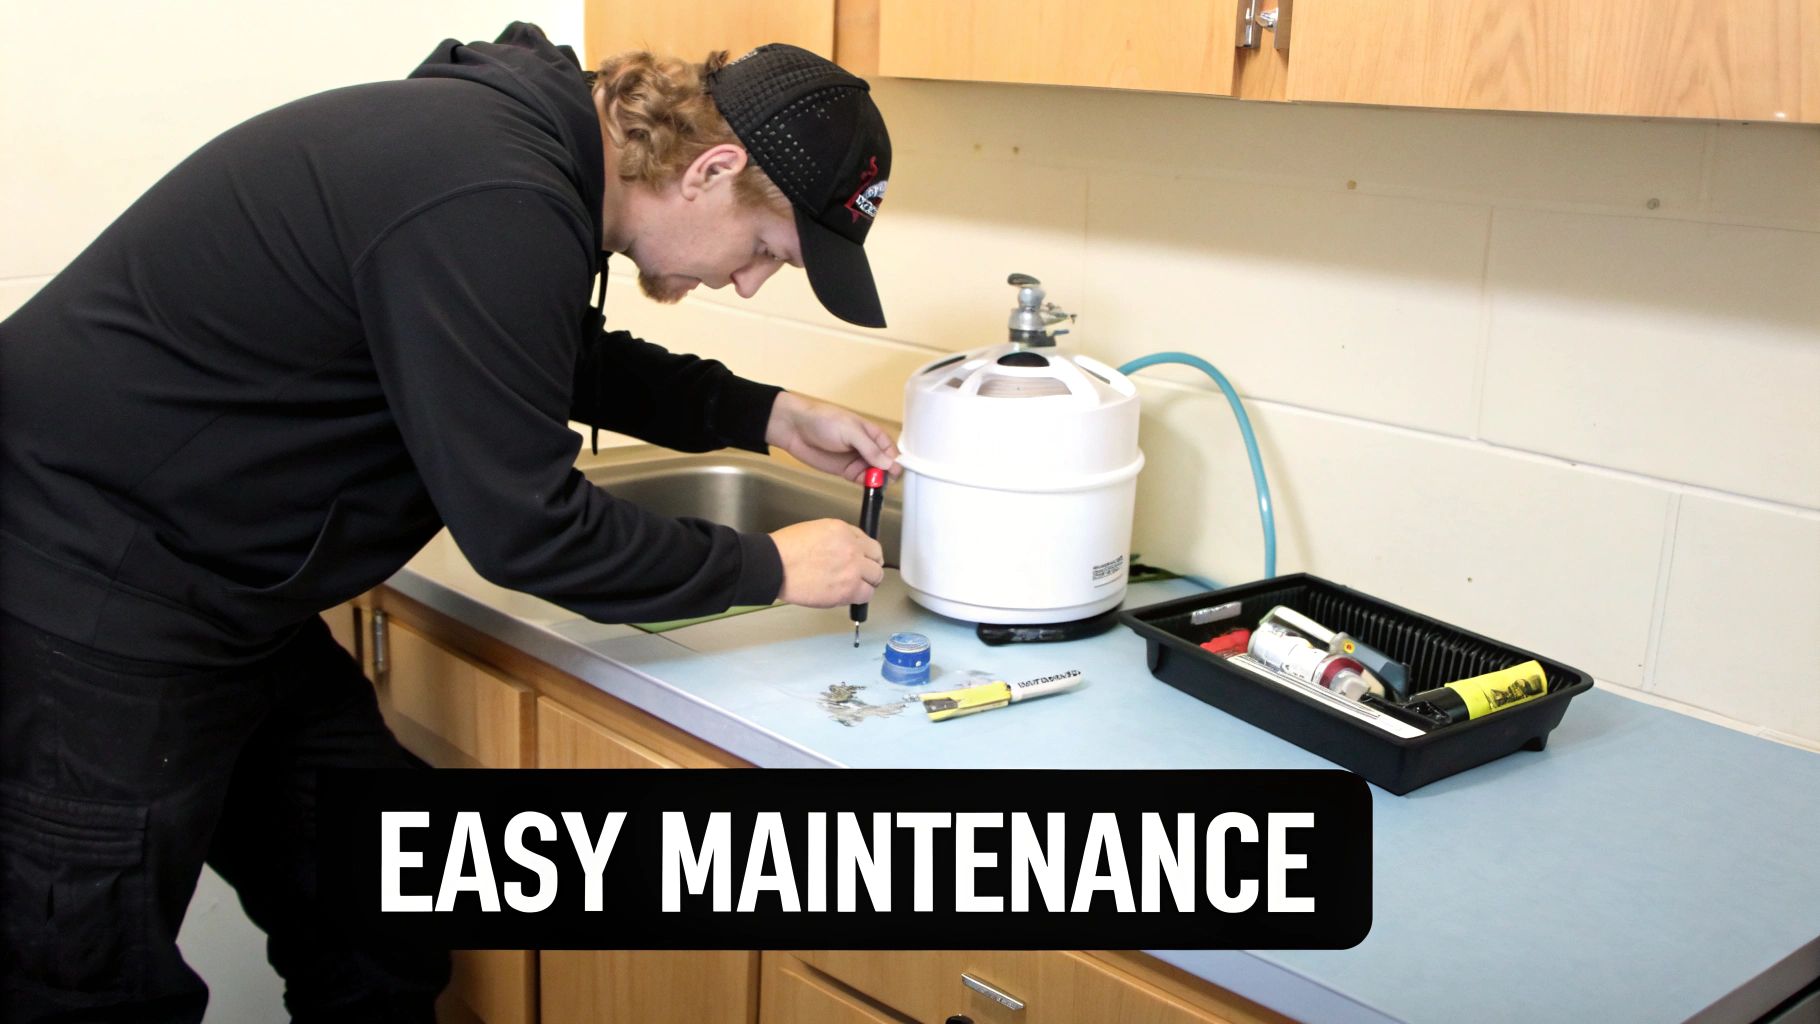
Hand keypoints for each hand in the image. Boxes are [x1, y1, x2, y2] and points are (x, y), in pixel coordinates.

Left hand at [764, 392, 900, 482]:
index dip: (896, 463)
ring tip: (876, 487)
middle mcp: (868, 448)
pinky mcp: (846, 471)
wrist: (795, 428)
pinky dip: (867, 486)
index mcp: (873, 434)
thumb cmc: (822, 420)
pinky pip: (862, 481)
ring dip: (878, 482)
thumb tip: (888, 463)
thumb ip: (870, 448)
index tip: (896, 473)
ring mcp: (857, 460)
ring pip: (875, 475)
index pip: (892, 451)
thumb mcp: (850, 431)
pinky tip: (869, 490)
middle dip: (888, 475)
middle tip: (883, 482)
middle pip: (886, 465)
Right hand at [769, 519, 884, 607]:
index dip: (867, 553)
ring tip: (855, 586)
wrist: (773, 565)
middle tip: (863, 574)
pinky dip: (859, 596)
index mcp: (843, 531)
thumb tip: (848, 548)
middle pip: (877, 560)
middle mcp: (852, 549)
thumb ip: (837, 538)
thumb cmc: (785, 549)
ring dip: (867, 583)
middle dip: (870, 567)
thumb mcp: (816, 530)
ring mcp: (852, 570)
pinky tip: (849, 594)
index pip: (869, 542)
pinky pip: (865, 595)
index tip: (864, 559)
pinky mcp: (847, 590)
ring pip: (875, 578)